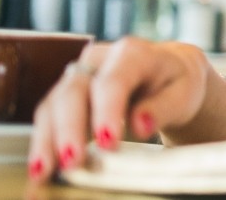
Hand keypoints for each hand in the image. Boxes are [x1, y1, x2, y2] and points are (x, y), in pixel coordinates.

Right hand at [26, 37, 210, 182]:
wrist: (169, 72)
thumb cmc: (177, 83)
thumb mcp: (184, 93)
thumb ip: (163, 108)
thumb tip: (141, 125)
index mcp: (132, 53)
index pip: (113, 81)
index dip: (107, 111)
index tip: (108, 142)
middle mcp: (98, 59)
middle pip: (74, 91)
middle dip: (70, 129)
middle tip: (72, 161)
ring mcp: (77, 75)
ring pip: (53, 105)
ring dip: (47, 140)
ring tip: (45, 171)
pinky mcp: (65, 95)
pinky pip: (47, 117)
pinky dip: (43, 142)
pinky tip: (42, 167)